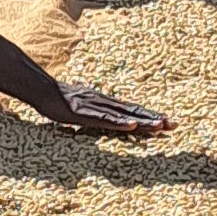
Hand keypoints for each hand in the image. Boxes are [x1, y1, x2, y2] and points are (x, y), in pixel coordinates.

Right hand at [46, 82, 169, 142]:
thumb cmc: (58, 100)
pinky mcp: (84, 113)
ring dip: (143, 121)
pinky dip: (119, 122)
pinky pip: (104, 119)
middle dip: (154, 118)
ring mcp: (96, 107)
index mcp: (105, 102)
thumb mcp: (80, 108)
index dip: (149, 116)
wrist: (41, 89)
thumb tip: (100, 119)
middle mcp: (104, 102)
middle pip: (133, 112)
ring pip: (124, 115)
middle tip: (174, 124)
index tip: (166, 121)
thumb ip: (92, 113)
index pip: (131, 110)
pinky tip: (132, 125)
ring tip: (161, 126)